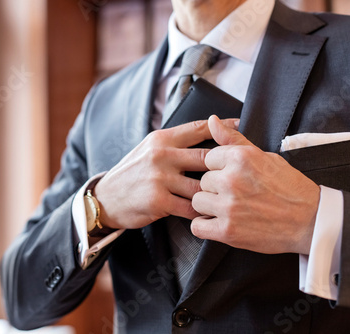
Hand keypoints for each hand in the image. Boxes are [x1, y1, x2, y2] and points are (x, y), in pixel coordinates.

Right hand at [94, 119, 239, 229]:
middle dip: (225, 166)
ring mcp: (160, 178)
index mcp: (161, 139)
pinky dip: (201, 211)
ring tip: (227, 197)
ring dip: (214, 193)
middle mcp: (161, 155)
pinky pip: (190, 207)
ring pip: (201, 185)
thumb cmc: (133, 172)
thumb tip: (205, 129)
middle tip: (242, 172)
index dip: (222, 127)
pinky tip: (208, 212)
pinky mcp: (158, 200)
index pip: (198, 129)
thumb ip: (173, 141)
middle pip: (206, 157)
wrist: (107, 197)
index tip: (241, 126)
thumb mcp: (148, 148)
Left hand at [191, 115, 319, 254]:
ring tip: (230, 209)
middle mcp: (231, 180)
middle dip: (216, 188)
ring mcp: (228, 207)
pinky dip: (205, 227)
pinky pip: (197, 226)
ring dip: (210, 207)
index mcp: (240, 158)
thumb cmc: (289, 188)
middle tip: (237, 195)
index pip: (208, 159)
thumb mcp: (264, 156)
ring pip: (197, 202)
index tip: (235, 177)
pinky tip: (220, 223)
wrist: (310, 221)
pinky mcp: (227, 231)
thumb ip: (234, 139)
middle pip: (203, 182)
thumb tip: (212, 120)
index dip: (220, 169)